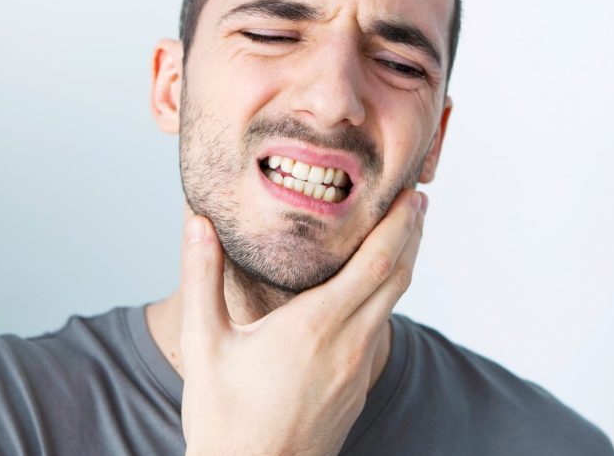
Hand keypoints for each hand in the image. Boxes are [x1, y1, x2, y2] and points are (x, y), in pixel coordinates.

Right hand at [178, 189, 427, 455]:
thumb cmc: (224, 419)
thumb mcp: (204, 344)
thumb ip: (202, 277)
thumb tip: (197, 223)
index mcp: (315, 326)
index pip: (376, 263)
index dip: (400, 225)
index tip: (411, 194)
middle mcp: (348, 345)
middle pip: (397, 278)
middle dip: (411, 234)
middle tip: (416, 200)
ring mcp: (359, 370)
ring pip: (394, 306)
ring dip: (403, 265)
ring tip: (402, 235)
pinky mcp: (358, 389)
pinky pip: (382, 332)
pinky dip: (387, 299)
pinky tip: (373, 292)